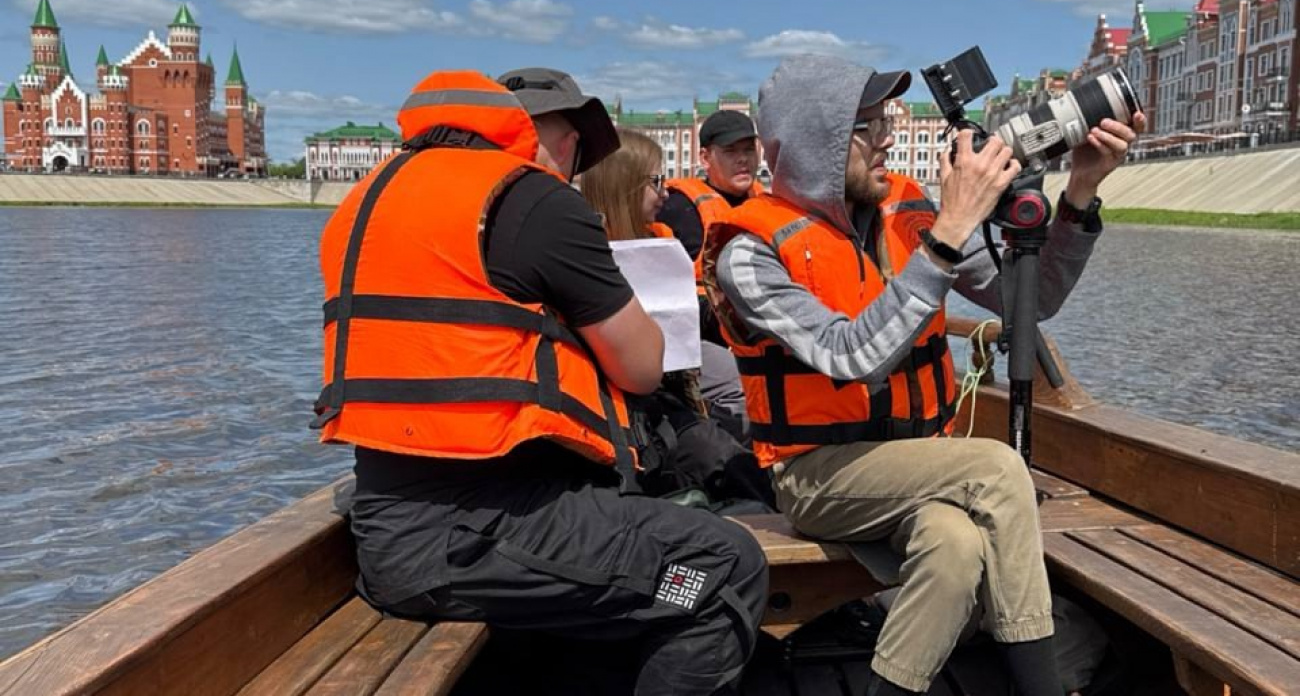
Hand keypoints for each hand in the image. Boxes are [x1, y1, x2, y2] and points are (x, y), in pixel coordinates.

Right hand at [932, 130, 1021, 251]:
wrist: (959, 218)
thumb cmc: (952, 201)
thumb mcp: (943, 177)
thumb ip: (945, 160)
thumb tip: (947, 151)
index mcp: (964, 161)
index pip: (967, 135)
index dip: (968, 132)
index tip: (970, 135)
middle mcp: (980, 164)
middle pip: (994, 140)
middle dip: (992, 141)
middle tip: (991, 145)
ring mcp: (992, 173)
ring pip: (1007, 150)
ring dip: (1004, 151)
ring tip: (1000, 155)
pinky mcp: (1001, 183)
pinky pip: (1015, 167)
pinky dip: (1014, 164)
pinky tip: (1009, 166)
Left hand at [1065, 112, 1145, 205]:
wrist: (1079, 172)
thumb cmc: (1086, 150)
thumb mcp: (1087, 131)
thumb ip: (1090, 120)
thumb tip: (1082, 105)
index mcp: (1122, 134)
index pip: (1137, 126)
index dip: (1140, 120)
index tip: (1137, 113)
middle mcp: (1123, 144)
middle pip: (1131, 134)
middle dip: (1118, 126)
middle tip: (1103, 121)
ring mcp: (1118, 155)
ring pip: (1122, 145)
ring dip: (1108, 136)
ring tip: (1094, 130)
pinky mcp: (1110, 164)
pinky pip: (1108, 153)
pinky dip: (1100, 144)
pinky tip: (1090, 138)